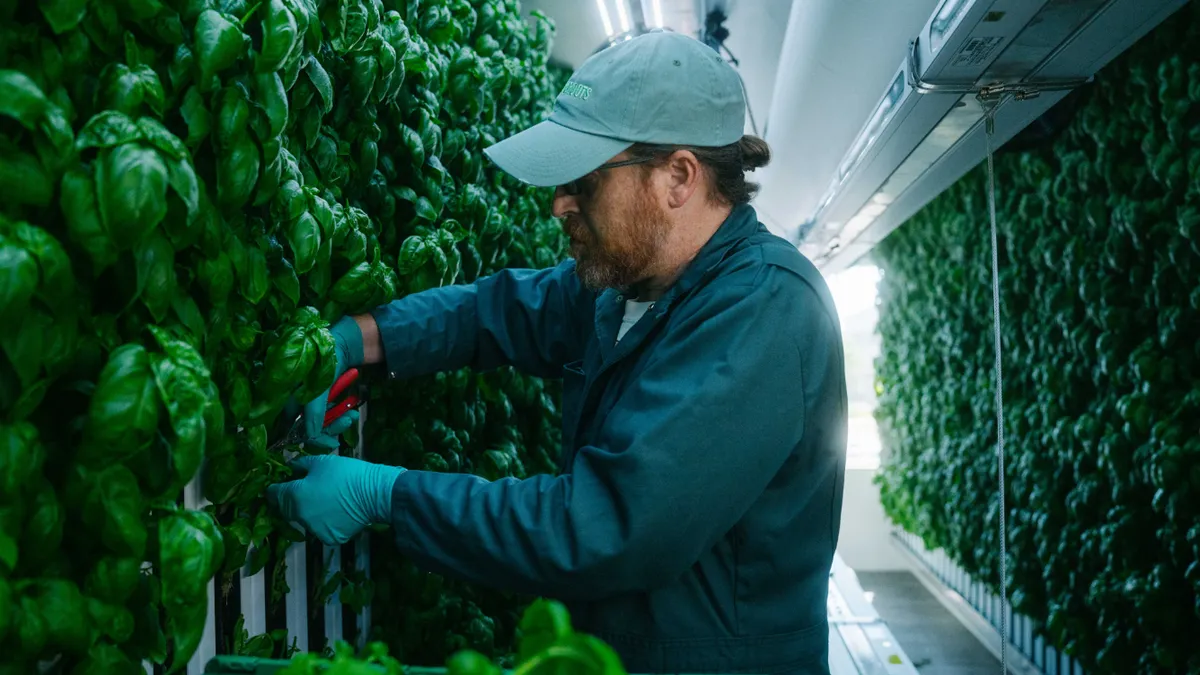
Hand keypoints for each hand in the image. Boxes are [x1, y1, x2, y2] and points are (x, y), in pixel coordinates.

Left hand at [266, 454, 404, 545]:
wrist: (374, 493)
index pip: (273, 495)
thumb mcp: (321, 462)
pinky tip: (335, 512)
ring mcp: (314, 530)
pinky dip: (324, 522)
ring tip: (322, 501)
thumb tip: (291, 467)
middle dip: (289, 501)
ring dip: (307, 512)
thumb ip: (301, 465)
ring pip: (304, 520)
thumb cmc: (346, 473)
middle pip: (286, 510)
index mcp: (295, 496)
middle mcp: (300, 516)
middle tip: (300, 491)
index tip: (276, 485)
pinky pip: (320, 529)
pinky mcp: (329, 538)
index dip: (273, 489)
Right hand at [302, 316, 365, 449]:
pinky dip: (340, 414)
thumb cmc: (323, 362)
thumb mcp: (318, 389)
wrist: (341, 344)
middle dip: (329, 429)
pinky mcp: (322, 400)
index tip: (328, 443)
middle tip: (345, 425)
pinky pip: (329, 414)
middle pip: (308, 428)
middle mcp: (295, 403)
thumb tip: (310, 435)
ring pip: (321, 422)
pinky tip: (351, 411)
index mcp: (286, 400)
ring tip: (351, 416)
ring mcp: (309, 402)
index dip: (308, 437)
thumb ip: (313, 412)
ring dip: (337, 422)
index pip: (291, 427)